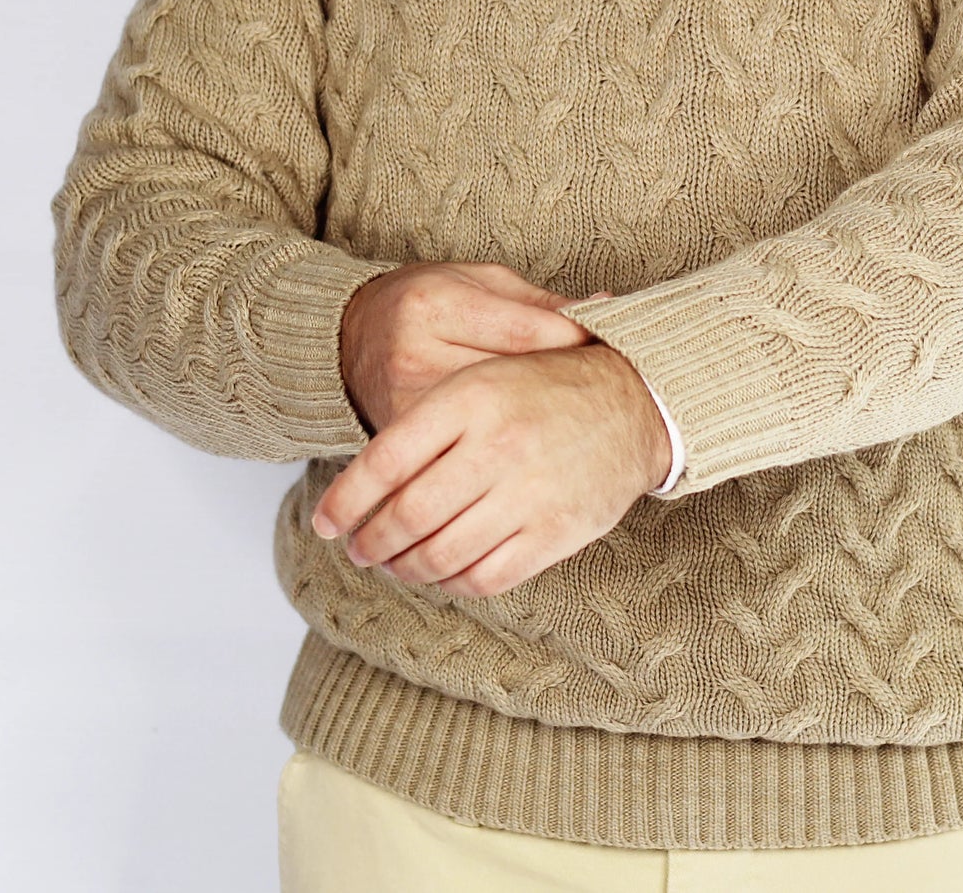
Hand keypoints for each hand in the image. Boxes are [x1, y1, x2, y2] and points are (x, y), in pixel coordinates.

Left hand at [311, 340, 673, 597]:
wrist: (636, 403)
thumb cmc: (547, 387)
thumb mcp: (483, 377)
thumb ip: (425, 420)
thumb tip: (360, 481)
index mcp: (471, 397)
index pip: (383, 460)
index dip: (344, 500)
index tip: (326, 522)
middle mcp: (497, 446)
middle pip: (405, 516)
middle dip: (370, 542)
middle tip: (359, 547)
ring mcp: (527, 493)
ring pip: (439, 554)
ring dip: (404, 568)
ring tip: (395, 564)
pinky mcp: (554, 532)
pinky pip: (484, 577)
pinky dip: (452, 584)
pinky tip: (443, 573)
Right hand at [340, 260, 603, 435]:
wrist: (348, 339)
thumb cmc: (425, 302)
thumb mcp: (477, 282)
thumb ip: (538, 300)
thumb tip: (607, 303)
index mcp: (436, 305)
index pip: (523, 330)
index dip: (573, 341)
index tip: (605, 349)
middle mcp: (415, 355)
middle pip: (509, 383)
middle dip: (560, 390)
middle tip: (603, 397)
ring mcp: (404, 404)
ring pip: (487, 427)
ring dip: (535, 428)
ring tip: (574, 427)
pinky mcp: (398, 440)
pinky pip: (457, 454)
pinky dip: (496, 454)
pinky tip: (528, 454)